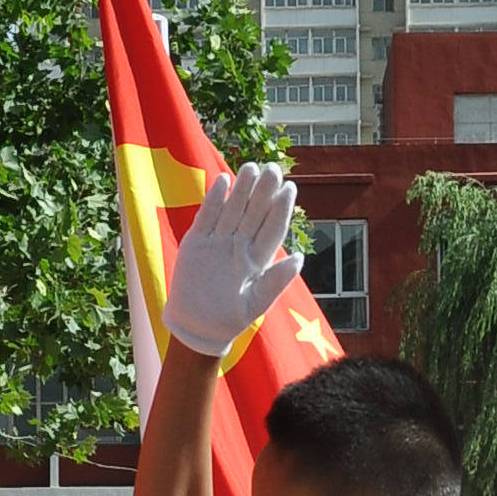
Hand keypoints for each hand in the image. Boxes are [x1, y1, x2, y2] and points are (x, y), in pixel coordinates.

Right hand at [165, 161, 300, 358]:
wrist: (196, 328)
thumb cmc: (229, 320)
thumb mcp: (256, 303)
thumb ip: (276, 281)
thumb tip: (300, 257)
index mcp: (257, 259)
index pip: (272, 228)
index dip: (281, 208)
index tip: (289, 188)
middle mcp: (240, 246)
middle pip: (254, 213)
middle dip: (263, 191)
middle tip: (272, 168)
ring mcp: (218, 242)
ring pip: (232, 210)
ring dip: (241, 189)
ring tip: (250, 167)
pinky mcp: (197, 242)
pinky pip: (207, 217)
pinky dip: (214, 200)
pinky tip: (223, 181)